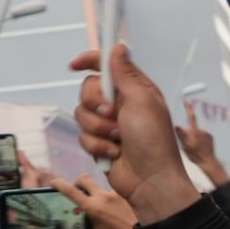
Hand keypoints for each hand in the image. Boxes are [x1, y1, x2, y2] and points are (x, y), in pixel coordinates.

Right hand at [57, 174, 140, 228]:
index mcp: (92, 207)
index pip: (72, 191)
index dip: (60, 184)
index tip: (53, 182)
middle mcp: (101, 196)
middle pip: (84, 179)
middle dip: (78, 182)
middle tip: (78, 191)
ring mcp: (113, 193)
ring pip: (98, 185)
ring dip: (94, 191)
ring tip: (99, 203)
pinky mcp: (123, 193)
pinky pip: (110, 191)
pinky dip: (107, 196)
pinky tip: (113, 207)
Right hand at [67, 47, 196, 221]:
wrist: (150, 180)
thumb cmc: (154, 141)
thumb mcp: (142, 101)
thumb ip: (125, 74)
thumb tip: (118, 48)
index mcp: (134, 89)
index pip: (107, 66)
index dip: (90, 61)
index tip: (75, 65)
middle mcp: (120, 103)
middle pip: (88, 89)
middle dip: (95, 103)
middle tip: (112, 113)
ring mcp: (108, 123)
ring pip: (81, 114)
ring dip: (98, 128)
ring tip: (118, 139)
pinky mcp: (99, 142)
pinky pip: (82, 135)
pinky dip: (97, 145)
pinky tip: (114, 152)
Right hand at [176, 103, 228, 185]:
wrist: (208, 162)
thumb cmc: (195, 155)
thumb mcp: (185, 146)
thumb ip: (181, 135)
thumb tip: (176, 125)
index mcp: (194, 132)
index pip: (191, 117)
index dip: (188, 108)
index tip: (186, 101)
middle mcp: (202, 130)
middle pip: (191, 129)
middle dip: (188, 134)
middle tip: (188, 145)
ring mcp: (207, 133)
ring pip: (196, 133)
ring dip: (194, 138)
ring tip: (195, 148)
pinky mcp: (211, 136)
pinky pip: (203, 136)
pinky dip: (200, 139)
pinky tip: (201, 147)